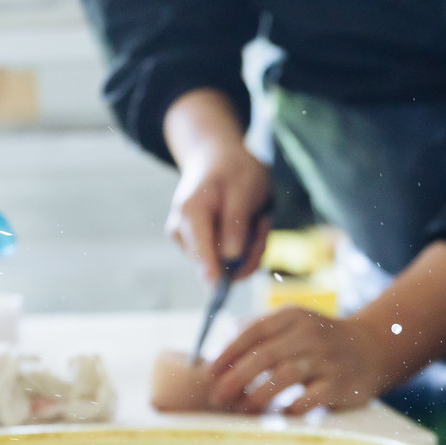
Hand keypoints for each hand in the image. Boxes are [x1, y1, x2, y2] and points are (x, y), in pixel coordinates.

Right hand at [163, 90, 271, 282]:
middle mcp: (183, 233)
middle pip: (218, 265)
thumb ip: (235, 223)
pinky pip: (232, 263)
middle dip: (249, 252)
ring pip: (228, 268)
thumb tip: (230, 258)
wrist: (219, 159)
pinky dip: (249, 249)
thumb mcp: (242, 190)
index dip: (216, 272)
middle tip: (262, 224)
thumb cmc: (233, 170)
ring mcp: (190, 243)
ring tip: (258, 221)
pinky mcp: (203, 249)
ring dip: (252, 250)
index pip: (201, 253)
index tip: (223, 285)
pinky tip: (252, 226)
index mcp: (190, 214)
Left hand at [206, 307, 391, 413]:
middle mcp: (310, 334)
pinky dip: (291, 408)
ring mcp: (326, 359)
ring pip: (285, 376)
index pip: (253, 332)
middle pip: (265, 356)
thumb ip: (261, 332)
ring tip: (242, 409)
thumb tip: (222, 350)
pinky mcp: (340, 383)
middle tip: (218, 397)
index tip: (210, 373)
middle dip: (236, 378)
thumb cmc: (322, 341)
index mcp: (293, 317)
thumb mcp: (294, 324)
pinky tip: (278, 415)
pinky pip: (311, 398)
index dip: (228, 353)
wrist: (372, 348)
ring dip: (259, 395)